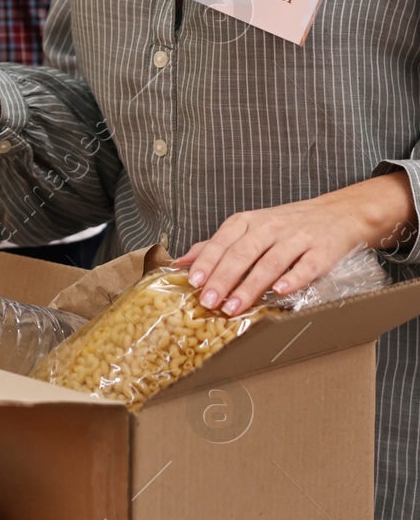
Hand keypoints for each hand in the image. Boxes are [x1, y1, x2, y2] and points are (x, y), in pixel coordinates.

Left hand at [173, 174, 415, 313]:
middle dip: (223, 279)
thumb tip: (180, 262)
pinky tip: (279, 292)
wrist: (339, 213)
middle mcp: (271, 227)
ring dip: (250, 286)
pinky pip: (306, 265)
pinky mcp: (323, 250)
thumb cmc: (286, 225)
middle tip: (209, 302)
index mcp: (248, 222)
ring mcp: (298, 237)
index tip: (194, 283)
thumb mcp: (248, 228)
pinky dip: (293, 278)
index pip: (222, 242)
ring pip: (270, 262)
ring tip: (233, 307)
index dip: (207, 262)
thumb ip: (215, 245)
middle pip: (242, 253)